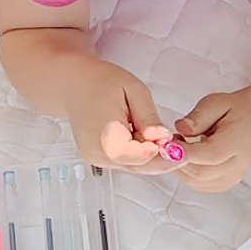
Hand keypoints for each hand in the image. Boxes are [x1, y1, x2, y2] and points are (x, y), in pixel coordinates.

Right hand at [68, 58, 176, 174]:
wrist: (74, 84)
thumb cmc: (101, 82)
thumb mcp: (133, 90)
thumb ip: (148, 117)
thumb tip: (163, 138)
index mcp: (106, 137)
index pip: (140, 157)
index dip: (161, 152)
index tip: (175, 143)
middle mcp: (98, 154)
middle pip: (139, 166)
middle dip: (161, 157)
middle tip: (176, 144)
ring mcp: (97, 159)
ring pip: (134, 166)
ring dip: (151, 156)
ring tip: (157, 135)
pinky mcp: (98, 159)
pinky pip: (125, 162)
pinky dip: (139, 154)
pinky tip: (143, 138)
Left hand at [172, 90, 250, 191]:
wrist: (247, 123)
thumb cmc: (232, 113)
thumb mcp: (215, 103)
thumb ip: (198, 116)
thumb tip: (182, 128)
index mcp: (238, 142)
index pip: (210, 154)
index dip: (186, 152)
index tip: (169, 144)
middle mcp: (238, 164)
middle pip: (201, 172)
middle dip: (179, 160)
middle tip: (169, 143)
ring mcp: (231, 178)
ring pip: (196, 181)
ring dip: (180, 166)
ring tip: (179, 147)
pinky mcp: (222, 184)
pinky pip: (198, 184)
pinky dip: (186, 173)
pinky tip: (186, 157)